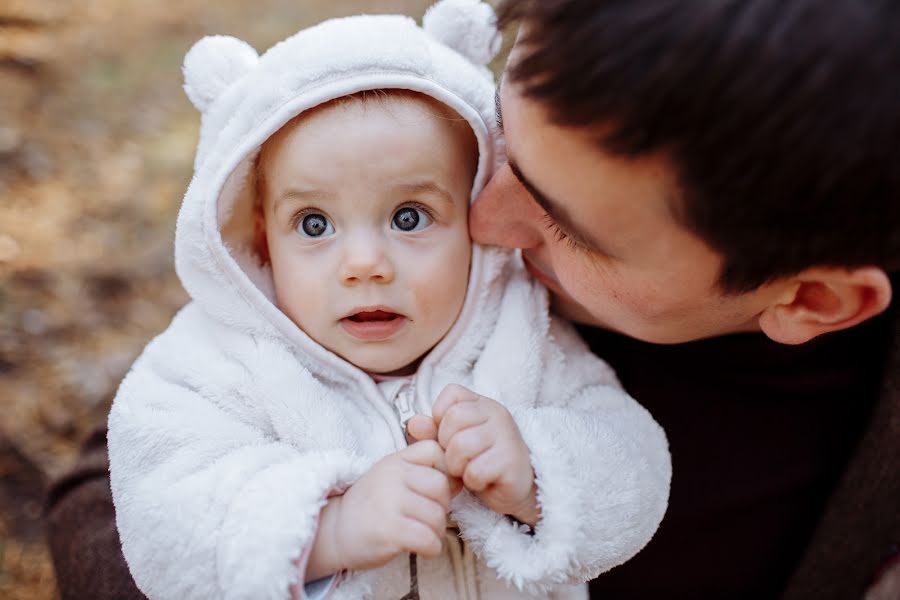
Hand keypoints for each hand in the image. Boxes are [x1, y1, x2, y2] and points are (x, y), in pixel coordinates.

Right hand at [306, 441, 452, 579]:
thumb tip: (460, 478)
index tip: (435, 489)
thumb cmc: (370, 505)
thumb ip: (420, 470)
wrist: (333, 531)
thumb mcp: (391, 476)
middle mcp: (392, 476)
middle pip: (441, 485)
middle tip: (426, 516)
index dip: (444, 470)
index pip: (435, 450)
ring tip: (421, 533)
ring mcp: (390, 502)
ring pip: (438, 515)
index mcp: (395, 460)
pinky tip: (420, 547)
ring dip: (436, 530)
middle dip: (442, 505)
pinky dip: (431, 548)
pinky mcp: (389, 530)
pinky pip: (429, 539)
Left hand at [430, 384, 539, 525]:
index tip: (449, 435)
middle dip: (447, 445)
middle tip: (459, 458)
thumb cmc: (482, 462)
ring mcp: (507, 436)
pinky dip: (473, 481)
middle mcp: (497, 414)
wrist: (517, 489)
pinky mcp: (511, 462)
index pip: (452, 393)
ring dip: (458, 466)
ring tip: (469, 469)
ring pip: (461, 446)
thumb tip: (413, 423)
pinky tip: (483, 480)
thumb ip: (432, 431)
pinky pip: (475, 471)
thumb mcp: (453, 443)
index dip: (441, 416)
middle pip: (453, 419)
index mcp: (482, 404)